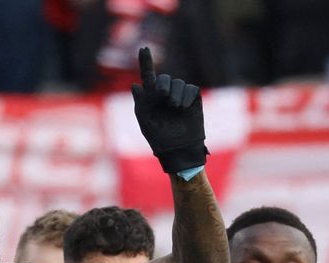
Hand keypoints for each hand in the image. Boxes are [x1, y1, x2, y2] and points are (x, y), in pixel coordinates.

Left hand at [130, 46, 206, 173]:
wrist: (178, 149)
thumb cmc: (159, 138)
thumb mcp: (145, 120)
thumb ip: (140, 102)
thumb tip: (135, 84)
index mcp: (151, 98)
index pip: (148, 76)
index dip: (146, 62)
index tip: (144, 48)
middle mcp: (165, 94)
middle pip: (164, 78)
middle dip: (163, 85)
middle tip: (163, 98)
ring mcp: (180, 96)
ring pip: (178, 83)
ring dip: (175, 95)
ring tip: (175, 109)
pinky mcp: (193, 99)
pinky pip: (191, 89)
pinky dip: (187, 98)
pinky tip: (184, 109)